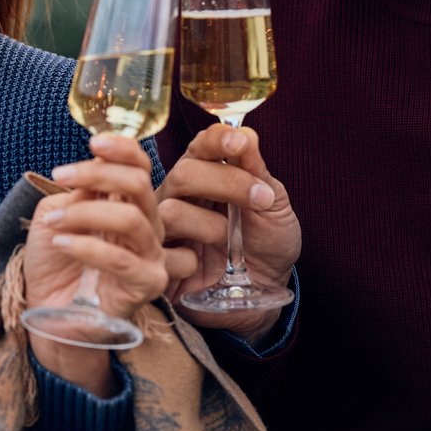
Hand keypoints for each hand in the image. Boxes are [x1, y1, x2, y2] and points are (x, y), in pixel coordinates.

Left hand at [23, 134, 167, 394]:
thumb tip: (93, 171)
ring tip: (53, 222)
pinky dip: (86, 246)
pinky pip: (121, 260)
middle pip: (139, 185)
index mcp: (129, 205)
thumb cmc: (55, 265)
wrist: (50, 316)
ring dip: (85, 212)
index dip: (122, 148)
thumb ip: (77, 191)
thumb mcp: (57, 215)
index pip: (140, 167)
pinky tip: (61, 244)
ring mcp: (151, 257)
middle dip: (99, 173)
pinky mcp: (146, 286)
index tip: (93, 142)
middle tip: (62, 174)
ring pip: (130, 219)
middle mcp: (147, 227)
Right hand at [156, 124, 299, 345]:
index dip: (216, 141)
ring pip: (171, 210)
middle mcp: (178, 196)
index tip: (239, 142)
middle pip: (184, 173)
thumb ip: (257, 171)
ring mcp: (164, 228)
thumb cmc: (266, 246)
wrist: (262, 296)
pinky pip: (162, 251)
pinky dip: (190, 259)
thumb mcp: (273, 206)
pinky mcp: (157, 263)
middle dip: (226, 182)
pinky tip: (202, 267)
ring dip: (210, 225)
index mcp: (205, 175)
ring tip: (229, 242)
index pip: (200, 147)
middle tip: (261, 199)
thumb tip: (246, 133)